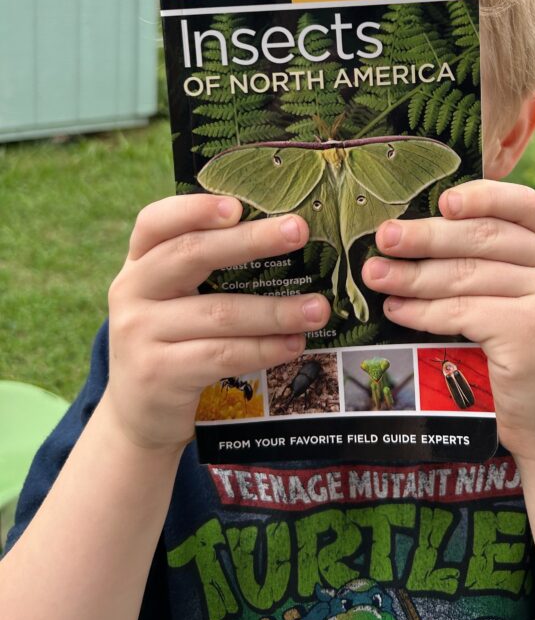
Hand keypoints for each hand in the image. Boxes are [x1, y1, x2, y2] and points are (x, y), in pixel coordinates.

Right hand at [103, 195, 329, 451]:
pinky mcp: (157, 374)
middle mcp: (131, 290)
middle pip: (192, 255)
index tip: (238, 205)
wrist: (139, 414)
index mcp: (139, 261)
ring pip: (218, 312)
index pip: (156, 222)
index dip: (195, 209)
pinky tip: (293, 344)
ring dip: (275, 310)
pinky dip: (263, 349)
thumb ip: (207, 265)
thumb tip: (284, 232)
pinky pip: (221, 355)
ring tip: (318, 309)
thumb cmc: (174, 340)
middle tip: (299, 231)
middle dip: (252, 241)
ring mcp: (138, 333)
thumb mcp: (176, 297)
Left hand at [361, 180, 534, 461]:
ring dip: (412, 274)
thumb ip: (490, 267)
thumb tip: (413, 236)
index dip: (481, 195)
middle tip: (383, 238)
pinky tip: (396, 310)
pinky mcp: (529, 333)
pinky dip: (421, 311)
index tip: (439, 199)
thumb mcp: (520, 301)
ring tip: (374, 275)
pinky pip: (461, 312)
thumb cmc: (524, 360)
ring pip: (465, 275)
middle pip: (482, 237)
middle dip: (425, 236)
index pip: (523, 204)